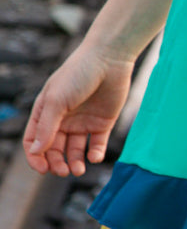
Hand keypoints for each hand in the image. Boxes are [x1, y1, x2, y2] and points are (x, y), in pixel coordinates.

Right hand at [23, 45, 134, 177]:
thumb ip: (46, 127)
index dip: (36, 157)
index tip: (43, 168)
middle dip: (56, 163)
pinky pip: (97, 144)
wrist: (110, 58)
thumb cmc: (78, 74)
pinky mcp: (103, 122)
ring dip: (75, 162)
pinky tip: (95, 156)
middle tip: (63, 171)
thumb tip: (35, 152)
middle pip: (54, 150)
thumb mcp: (56, 100)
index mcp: (46, 112)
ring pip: (75, 150)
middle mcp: (63, 119)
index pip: (34, 141)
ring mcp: (83, 121)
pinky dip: (95, 154)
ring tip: (78, 169)